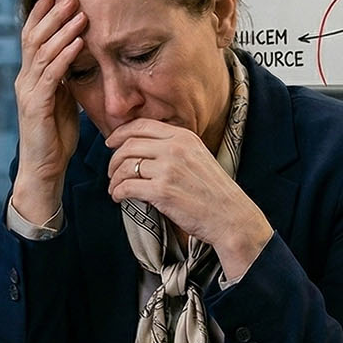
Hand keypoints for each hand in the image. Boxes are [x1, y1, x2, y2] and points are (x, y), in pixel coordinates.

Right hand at [11, 0, 86, 222]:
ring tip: (79, 14)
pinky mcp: (36, 106)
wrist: (44, 169)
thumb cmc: (55, 137)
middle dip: (52, 16)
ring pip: (43, 53)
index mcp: (30, 78)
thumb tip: (77, 56)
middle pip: (34, 39)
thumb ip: (64, 79)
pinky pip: (52, 75)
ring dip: (62, 31)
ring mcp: (28, 92)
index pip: (32, 38)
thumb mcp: (62, 101)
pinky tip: (78, 43)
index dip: (41, 15)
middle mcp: (24, 80)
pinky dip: (66, 56)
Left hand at [105, 119, 272, 279]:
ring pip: (124, 166)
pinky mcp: (162, 191)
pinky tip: (119, 198)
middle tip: (112, 172)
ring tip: (115, 188)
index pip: (142, 125)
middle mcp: (175, 148)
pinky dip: (117, 192)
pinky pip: (126, 187)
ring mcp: (167, 169)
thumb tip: (141, 150)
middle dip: (114, 159)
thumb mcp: (198, 157)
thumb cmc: (214, 192)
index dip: (120, 133)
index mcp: (183, 137)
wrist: (231, 217)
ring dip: (114, 179)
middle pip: (128, 145)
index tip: (111, 143)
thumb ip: (174, 148)